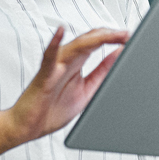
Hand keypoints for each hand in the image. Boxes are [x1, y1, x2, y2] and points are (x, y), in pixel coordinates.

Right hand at [2, 26, 128, 145]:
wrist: (26, 127)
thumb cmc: (51, 110)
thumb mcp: (87, 90)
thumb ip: (101, 72)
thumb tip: (118, 55)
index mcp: (76, 63)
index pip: (97, 42)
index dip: (114, 37)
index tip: (132, 36)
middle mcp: (65, 60)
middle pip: (90, 39)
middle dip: (110, 35)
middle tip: (128, 34)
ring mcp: (54, 66)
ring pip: (76, 45)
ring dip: (96, 37)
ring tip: (113, 33)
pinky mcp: (43, 75)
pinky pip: (48, 57)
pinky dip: (54, 43)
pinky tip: (61, 32)